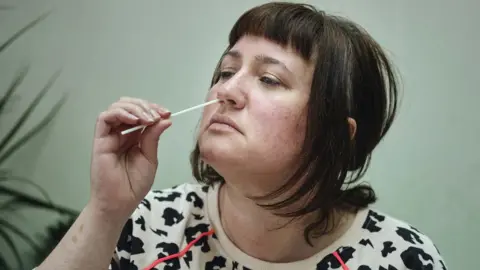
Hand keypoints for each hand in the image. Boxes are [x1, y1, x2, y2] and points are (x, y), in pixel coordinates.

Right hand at [89, 97, 171, 218]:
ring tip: (148, 118)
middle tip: (158, 114)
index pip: (141, 114)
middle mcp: (121, 133)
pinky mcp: (100, 140)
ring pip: (117, 108)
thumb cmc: (134, 185)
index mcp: (134, 137)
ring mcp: (109, 136)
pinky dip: (121, 113)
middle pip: (129, 106)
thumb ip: (153, 137)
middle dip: (145, 106)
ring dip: (135, 108)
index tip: (167, 113)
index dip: (153, 109)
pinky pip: (105, 119)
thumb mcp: (150, 158)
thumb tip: (165, 119)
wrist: (120, 203)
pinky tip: (135, 120)